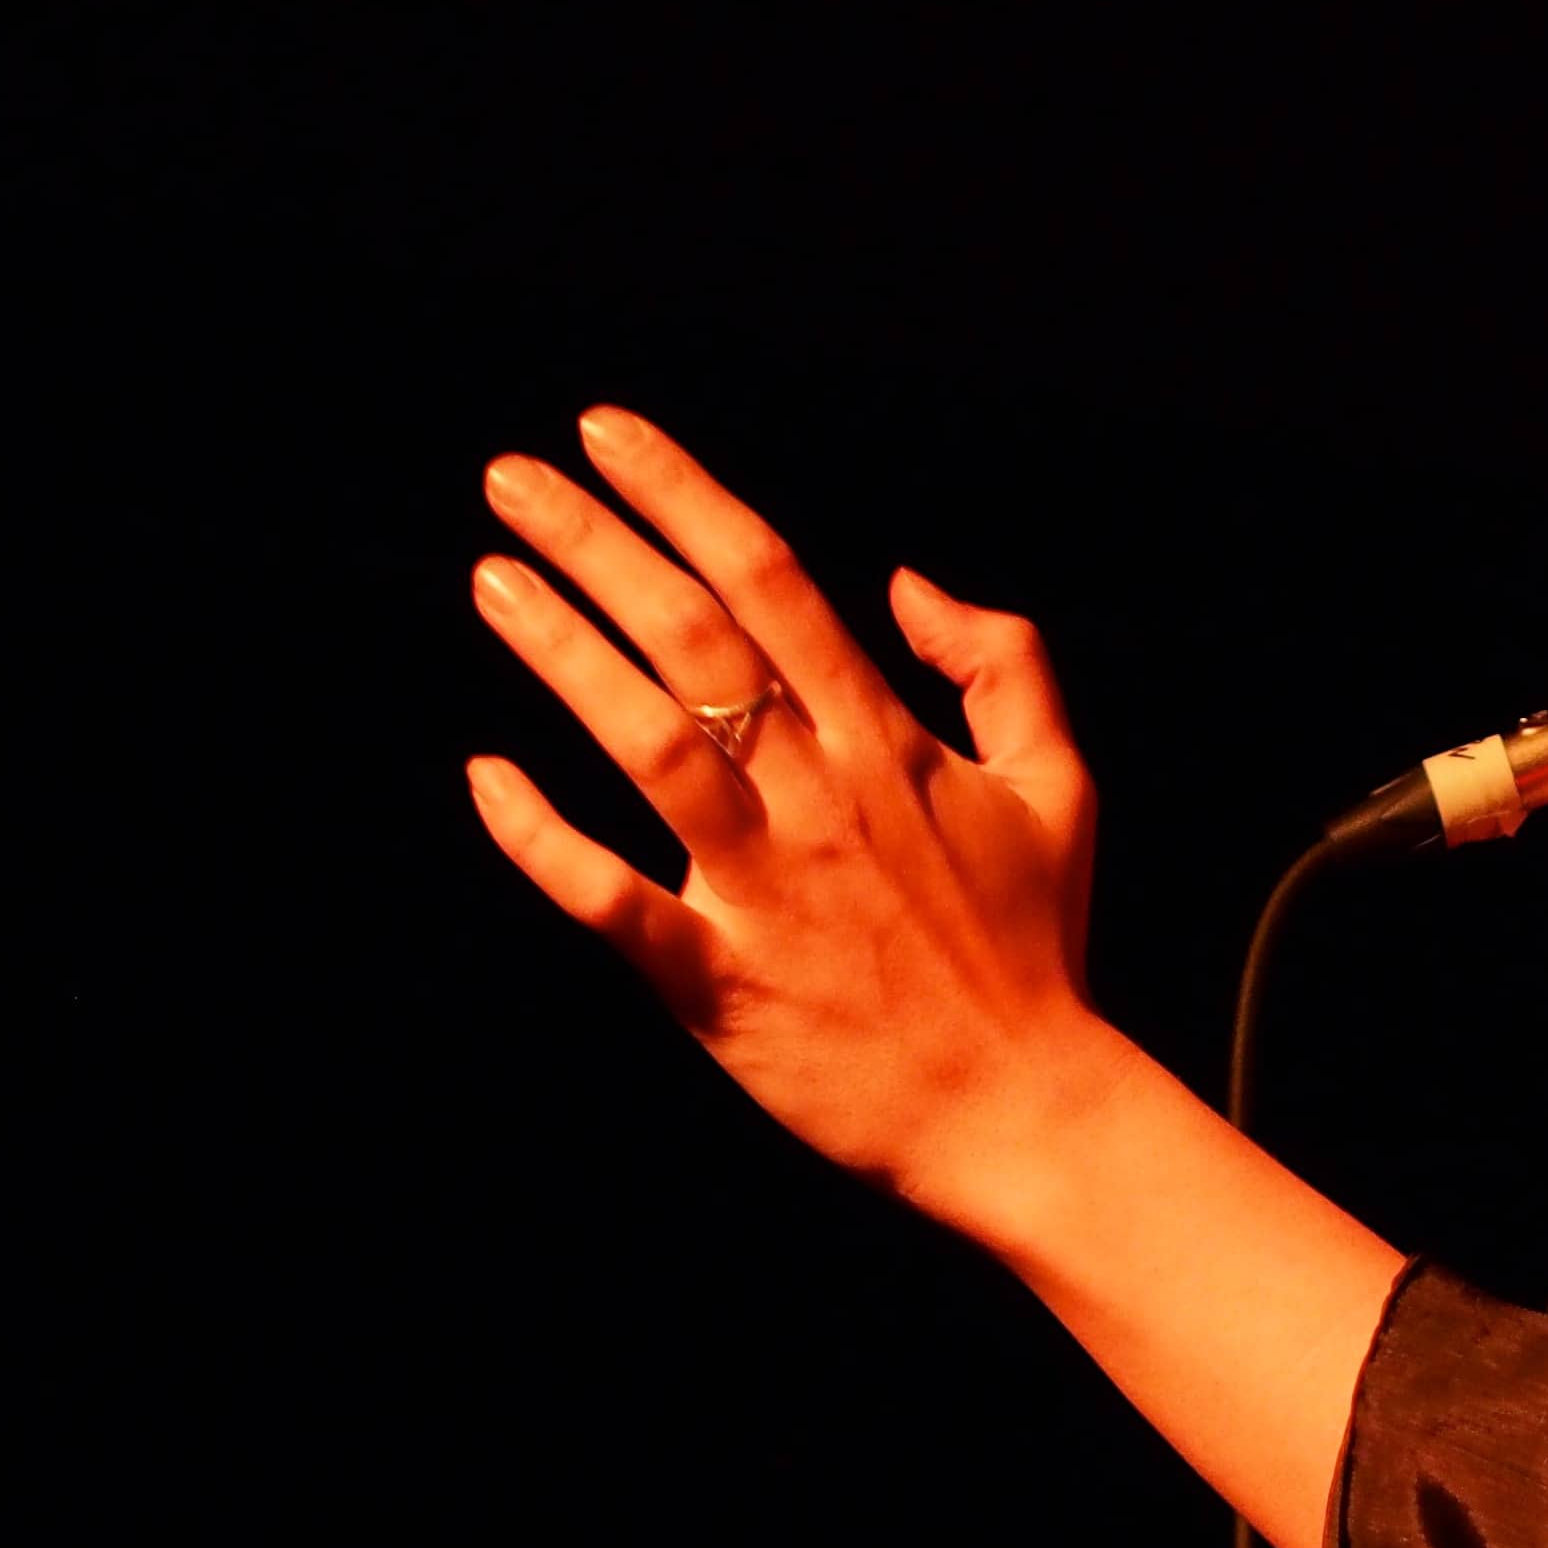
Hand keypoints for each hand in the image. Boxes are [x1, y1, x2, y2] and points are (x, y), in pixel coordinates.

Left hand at [463, 406, 1115, 1209]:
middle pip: (696, 636)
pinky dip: (542, 842)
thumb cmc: (1036, 953)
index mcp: (890, 744)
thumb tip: (908, 582)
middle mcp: (820, 799)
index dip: (685, 495)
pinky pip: (612, 902)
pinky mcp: (720, 983)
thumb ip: (1003, 664)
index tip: (609, 436)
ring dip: (562, 651)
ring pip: (649, 740)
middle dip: (597, 543)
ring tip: (493, 579)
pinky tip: (486, 779)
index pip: (773, 582)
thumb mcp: (1060, 786)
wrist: (1027, 1111)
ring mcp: (767, 889)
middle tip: (512, 478)